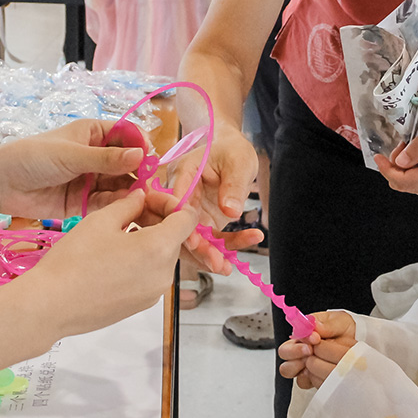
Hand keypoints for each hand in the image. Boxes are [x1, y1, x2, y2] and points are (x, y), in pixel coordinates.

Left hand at [0, 119, 148, 217]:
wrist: (1, 184)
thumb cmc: (33, 158)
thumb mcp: (72, 155)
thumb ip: (106, 159)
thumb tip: (141, 155)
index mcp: (95, 134)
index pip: (128, 135)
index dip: (141, 146)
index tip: (150, 159)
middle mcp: (97, 156)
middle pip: (128, 164)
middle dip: (139, 174)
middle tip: (148, 187)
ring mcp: (92, 180)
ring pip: (120, 185)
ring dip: (130, 192)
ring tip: (137, 201)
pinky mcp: (85, 203)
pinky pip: (107, 204)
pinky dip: (116, 206)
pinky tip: (122, 210)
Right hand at [21, 189, 198, 337]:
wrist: (50, 306)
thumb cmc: (74, 261)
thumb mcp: (101, 220)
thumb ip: (129, 204)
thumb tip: (140, 198)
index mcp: (160, 248)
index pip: (186, 218)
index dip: (170, 202)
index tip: (148, 200)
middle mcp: (164, 274)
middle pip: (174, 238)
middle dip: (157, 221)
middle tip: (129, 213)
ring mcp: (154, 294)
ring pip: (162, 258)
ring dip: (148, 242)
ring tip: (117, 235)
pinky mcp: (140, 306)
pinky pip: (150, 276)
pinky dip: (140, 263)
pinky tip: (113, 258)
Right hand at [167, 121, 264, 272]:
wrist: (234, 151)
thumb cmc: (232, 150)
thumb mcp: (238, 162)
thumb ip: (233, 185)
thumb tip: (231, 211)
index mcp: (183, 173)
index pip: (177, 201)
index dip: (183, 224)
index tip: (194, 242)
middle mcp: (182, 195)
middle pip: (182, 225)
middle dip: (197, 248)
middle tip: (215, 263)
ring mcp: (192, 211)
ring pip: (195, 238)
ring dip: (210, 255)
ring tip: (227, 267)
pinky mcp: (203, 221)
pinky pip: (212, 239)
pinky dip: (226, 247)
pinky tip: (240, 252)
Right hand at [279, 311, 357, 389]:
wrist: (357, 343)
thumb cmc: (345, 330)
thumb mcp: (340, 322)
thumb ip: (327, 324)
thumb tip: (315, 325)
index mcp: (304, 333)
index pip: (291, 337)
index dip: (300, 339)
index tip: (315, 339)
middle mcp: (300, 348)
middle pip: (284, 353)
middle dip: (295, 352)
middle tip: (311, 350)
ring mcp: (304, 364)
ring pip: (287, 369)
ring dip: (298, 366)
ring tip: (314, 363)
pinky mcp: (311, 377)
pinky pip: (302, 382)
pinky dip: (309, 379)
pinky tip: (320, 374)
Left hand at [373, 116, 417, 200]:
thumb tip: (399, 162)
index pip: (404, 181)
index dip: (387, 169)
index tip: (378, 158)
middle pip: (402, 183)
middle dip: (397, 165)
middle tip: (406, 145)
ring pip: (405, 183)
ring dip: (404, 166)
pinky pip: (413, 183)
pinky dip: (411, 170)